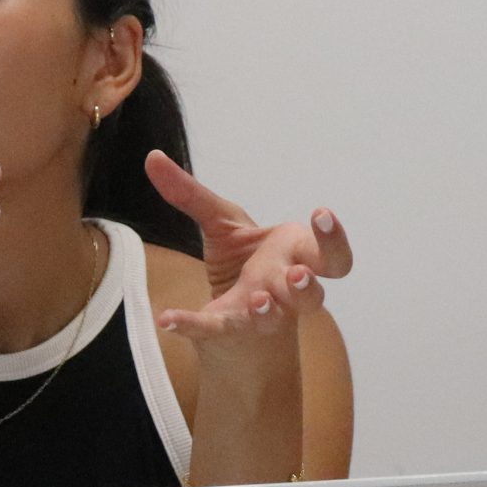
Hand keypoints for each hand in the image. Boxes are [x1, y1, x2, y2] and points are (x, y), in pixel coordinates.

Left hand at [143, 150, 351, 347]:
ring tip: (256, 299)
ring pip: (273, 318)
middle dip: (306, 286)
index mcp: (295, 258)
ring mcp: (260, 315)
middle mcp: (285, 291)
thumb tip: (152, 156)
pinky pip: (212, 328)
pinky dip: (190, 324)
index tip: (321, 213)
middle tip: (297, 273)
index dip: (334, 239)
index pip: (332, 257)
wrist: (236, 321)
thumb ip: (191, 194)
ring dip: (268, 310)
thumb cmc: (244, 263)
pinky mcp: (227, 330)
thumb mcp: (220, 223)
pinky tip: (166, 318)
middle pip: (311, 296)